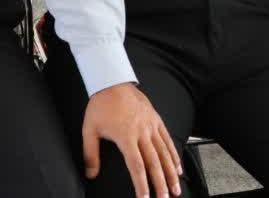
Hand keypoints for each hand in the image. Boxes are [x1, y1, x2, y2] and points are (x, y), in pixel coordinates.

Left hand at [83, 83, 181, 197]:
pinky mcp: (156, 119)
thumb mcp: (89, 129)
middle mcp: (142, 132)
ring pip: (164, 153)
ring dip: (171, 172)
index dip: (142, 184)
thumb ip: (90, 154)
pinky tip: (178, 167)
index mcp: (126, 136)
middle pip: (154, 163)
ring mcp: (151, 125)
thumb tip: (90, 173)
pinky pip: (167, 140)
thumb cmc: (101, 105)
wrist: (112, 81)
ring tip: (175, 188)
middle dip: (161, 183)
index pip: (137, 166)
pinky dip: (174, 154)